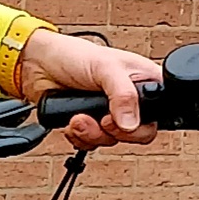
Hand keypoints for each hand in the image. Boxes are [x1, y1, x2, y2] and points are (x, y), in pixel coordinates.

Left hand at [16, 31, 165, 148]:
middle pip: (137, 135)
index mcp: (143, 83)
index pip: (159, 114)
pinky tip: (72, 122)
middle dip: (114, 133)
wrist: (39, 65)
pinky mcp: (89, 125)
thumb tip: (131, 124)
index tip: (123, 119)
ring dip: (93, 134)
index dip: (143, 124)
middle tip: (102, 121)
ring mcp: (109, 114)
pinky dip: (80, 138)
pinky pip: (92, 144)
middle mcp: (129, 101)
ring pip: (112, 141)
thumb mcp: (106, 68)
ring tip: (79, 118)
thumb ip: (123, 95)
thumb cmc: (75, 55)